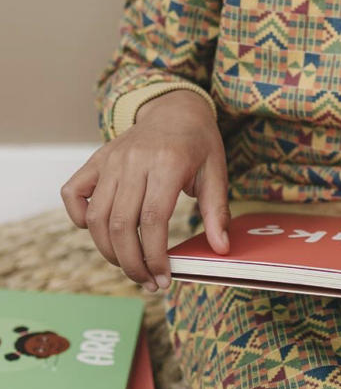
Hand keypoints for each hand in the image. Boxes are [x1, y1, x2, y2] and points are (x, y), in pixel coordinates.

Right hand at [61, 89, 230, 292]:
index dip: (155, 256)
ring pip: (96, 217)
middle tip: (147, 281)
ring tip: (130, 265)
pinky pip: (72, 193)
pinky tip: (102, 231)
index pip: (153, 220)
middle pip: (121, 225)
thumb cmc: (198, 142)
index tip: (164, 277)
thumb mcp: (216, 171)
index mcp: (167, 162)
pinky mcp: (96, 160)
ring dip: (109, 251)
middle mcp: (134, 161)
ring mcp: (111, 159)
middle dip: (132, 263)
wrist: (175, 108)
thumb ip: (217, 211)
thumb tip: (221, 249)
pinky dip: (79, 217)